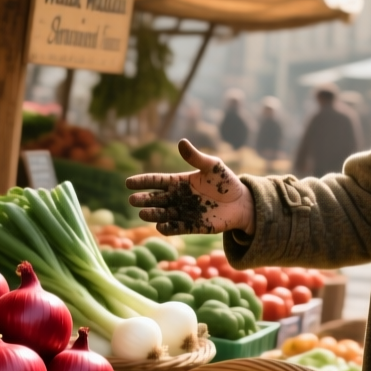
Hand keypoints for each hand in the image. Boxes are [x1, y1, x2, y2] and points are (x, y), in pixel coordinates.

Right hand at [126, 139, 253, 234]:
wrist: (241, 202)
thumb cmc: (226, 181)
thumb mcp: (212, 166)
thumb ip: (196, 157)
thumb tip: (181, 142)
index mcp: (179, 182)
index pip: (156, 181)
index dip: (142, 182)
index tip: (128, 183)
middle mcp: (178, 198)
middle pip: (156, 199)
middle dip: (144, 199)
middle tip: (133, 200)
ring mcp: (183, 212)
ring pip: (163, 214)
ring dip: (153, 214)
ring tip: (143, 213)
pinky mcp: (192, 226)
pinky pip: (177, 228)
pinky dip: (168, 228)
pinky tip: (161, 226)